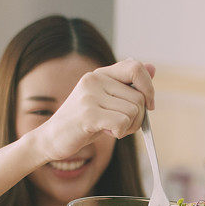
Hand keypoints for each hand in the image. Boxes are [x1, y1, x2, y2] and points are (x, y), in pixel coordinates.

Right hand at [37, 59, 155, 160]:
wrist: (52, 138)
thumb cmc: (82, 121)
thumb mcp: (106, 100)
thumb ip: (127, 85)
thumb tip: (153, 67)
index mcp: (100, 74)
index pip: (135, 68)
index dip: (148, 87)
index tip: (149, 105)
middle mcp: (94, 79)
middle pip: (139, 97)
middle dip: (138, 117)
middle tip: (121, 125)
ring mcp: (90, 96)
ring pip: (133, 111)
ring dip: (128, 127)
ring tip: (110, 128)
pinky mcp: (89, 114)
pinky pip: (122, 122)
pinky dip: (120, 132)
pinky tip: (105, 132)